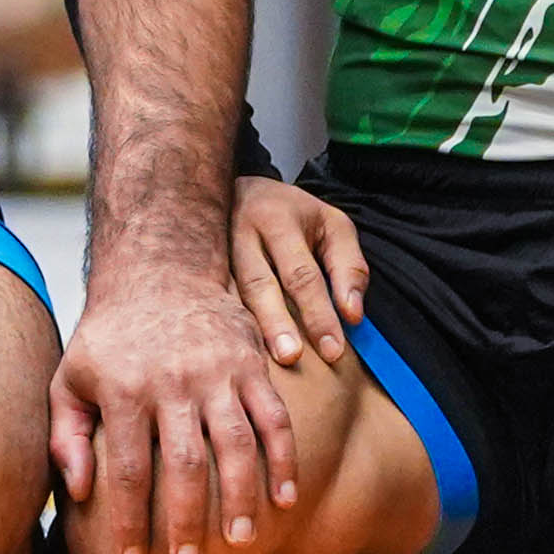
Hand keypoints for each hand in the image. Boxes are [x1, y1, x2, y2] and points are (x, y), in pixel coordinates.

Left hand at [52, 233, 296, 553]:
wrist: (158, 270)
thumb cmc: (109, 338)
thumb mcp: (71, 377)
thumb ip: (67, 435)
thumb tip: (76, 491)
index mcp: (123, 388)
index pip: (128, 470)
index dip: (130, 521)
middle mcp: (172, 380)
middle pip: (185, 464)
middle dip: (188, 521)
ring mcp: (217, 370)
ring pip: (237, 445)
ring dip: (242, 499)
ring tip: (241, 543)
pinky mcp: (251, 363)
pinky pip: (274, 417)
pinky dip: (285, 460)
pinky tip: (287, 500)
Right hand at [220, 172, 370, 366]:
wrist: (242, 191)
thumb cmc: (295, 216)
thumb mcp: (333, 226)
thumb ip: (349, 268)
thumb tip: (352, 315)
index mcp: (278, 219)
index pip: (301, 273)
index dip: (318, 312)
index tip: (333, 350)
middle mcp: (241, 232)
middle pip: (259, 282)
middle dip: (277, 322)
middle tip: (292, 357)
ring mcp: (215, 249)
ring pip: (230, 292)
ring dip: (247, 328)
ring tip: (262, 362)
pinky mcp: (200, 266)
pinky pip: (212, 298)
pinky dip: (224, 324)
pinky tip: (233, 348)